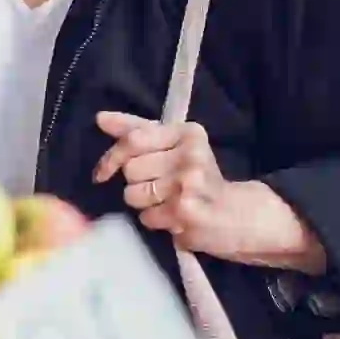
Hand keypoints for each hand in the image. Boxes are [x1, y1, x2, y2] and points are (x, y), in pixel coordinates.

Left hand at [93, 112, 328, 273]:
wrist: (238, 215)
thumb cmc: (198, 177)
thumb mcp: (174, 146)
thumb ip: (137, 130)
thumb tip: (101, 118)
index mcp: (188, 133)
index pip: (133, 139)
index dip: (110, 157)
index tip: (103, 172)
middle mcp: (191, 155)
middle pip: (130, 169)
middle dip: (136, 182)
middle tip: (160, 187)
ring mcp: (189, 184)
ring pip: (134, 194)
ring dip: (144, 204)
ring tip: (167, 202)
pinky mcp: (186, 212)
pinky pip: (146, 217)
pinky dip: (155, 220)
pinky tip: (174, 217)